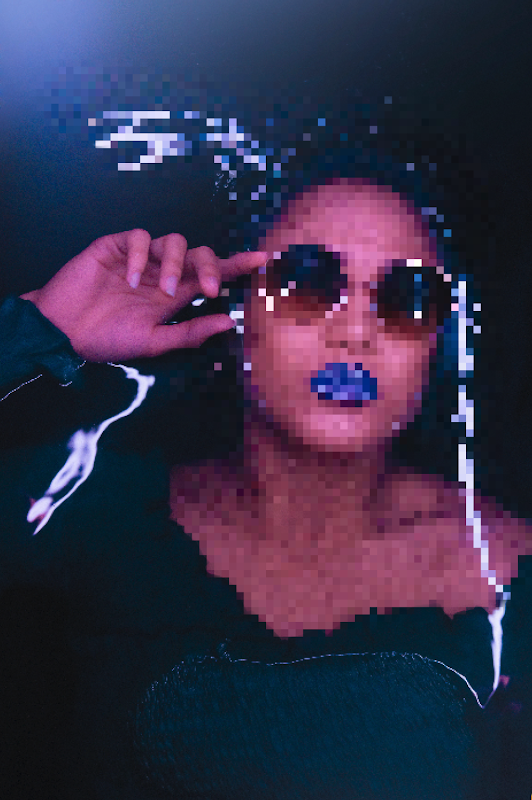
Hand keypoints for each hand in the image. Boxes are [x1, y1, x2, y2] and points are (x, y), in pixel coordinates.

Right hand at [20, 229, 267, 361]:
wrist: (63, 332)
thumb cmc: (107, 339)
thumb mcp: (154, 343)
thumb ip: (190, 332)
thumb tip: (230, 322)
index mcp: (174, 295)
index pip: (211, 274)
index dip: (236, 266)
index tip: (263, 260)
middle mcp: (161, 273)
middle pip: (199, 253)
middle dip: (212, 265)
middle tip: (210, 289)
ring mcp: (139, 258)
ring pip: (172, 241)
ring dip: (175, 263)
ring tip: (163, 290)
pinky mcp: (115, 246)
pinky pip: (138, 237)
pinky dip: (139, 255)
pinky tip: (129, 277)